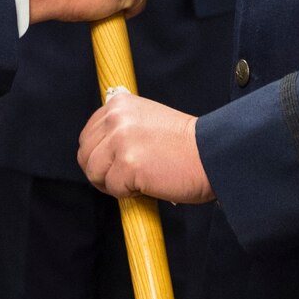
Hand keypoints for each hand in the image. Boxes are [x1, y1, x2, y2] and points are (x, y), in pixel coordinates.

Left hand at [77, 90, 214, 202]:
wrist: (213, 153)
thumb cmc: (184, 144)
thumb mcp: (147, 119)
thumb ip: (122, 126)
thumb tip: (98, 148)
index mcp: (119, 104)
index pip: (88, 135)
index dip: (99, 156)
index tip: (116, 164)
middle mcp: (116, 118)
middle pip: (86, 155)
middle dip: (102, 172)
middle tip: (126, 178)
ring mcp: (120, 141)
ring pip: (94, 173)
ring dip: (113, 184)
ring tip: (138, 180)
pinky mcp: (127, 164)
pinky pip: (113, 189)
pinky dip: (129, 193)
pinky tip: (149, 183)